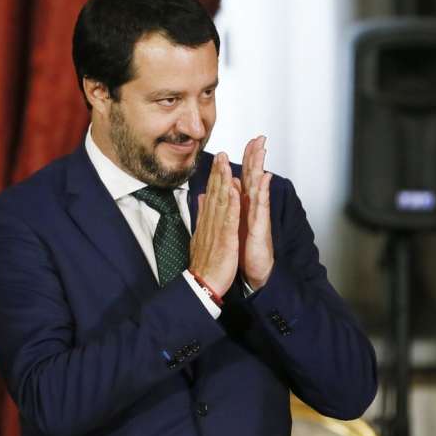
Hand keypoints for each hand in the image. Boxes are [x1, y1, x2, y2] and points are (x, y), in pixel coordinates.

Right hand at [190, 152, 239, 295]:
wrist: (203, 282)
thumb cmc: (204, 262)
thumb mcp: (201, 234)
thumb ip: (202, 214)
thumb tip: (201, 198)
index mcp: (207, 220)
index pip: (211, 194)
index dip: (215, 176)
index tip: (218, 160)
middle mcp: (210, 221)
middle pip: (214, 193)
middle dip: (218, 172)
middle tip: (221, 153)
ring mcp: (217, 229)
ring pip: (221, 201)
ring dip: (223, 182)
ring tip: (226, 164)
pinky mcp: (225, 239)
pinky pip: (229, 219)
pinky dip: (232, 204)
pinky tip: (235, 191)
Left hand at [239, 136, 272, 289]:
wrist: (251, 272)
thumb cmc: (242, 251)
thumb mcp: (231, 225)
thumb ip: (227, 206)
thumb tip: (223, 191)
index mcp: (244, 207)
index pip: (245, 178)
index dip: (247, 160)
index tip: (249, 142)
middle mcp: (253, 208)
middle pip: (255, 177)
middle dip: (256, 157)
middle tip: (259, 137)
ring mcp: (258, 216)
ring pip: (259, 187)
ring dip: (260, 168)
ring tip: (262, 150)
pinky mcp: (260, 226)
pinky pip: (260, 207)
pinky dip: (261, 191)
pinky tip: (263, 178)